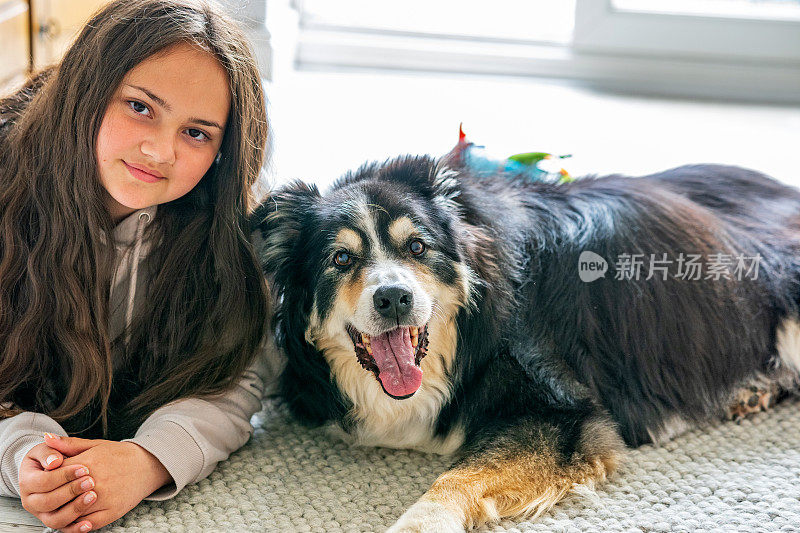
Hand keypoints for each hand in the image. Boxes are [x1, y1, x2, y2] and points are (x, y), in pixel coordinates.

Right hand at [18, 440, 96, 531]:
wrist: (53, 470)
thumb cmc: (52, 458)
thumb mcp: (48, 450)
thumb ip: (51, 450)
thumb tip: (54, 460)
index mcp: (27, 482)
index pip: (43, 481)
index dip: (63, 475)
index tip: (83, 468)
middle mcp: (31, 501)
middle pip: (47, 502)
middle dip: (70, 491)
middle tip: (90, 481)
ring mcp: (42, 513)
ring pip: (55, 519)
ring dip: (74, 509)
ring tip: (92, 496)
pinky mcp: (54, 520)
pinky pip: (64, 529)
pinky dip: (76, 528)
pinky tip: (89, 523)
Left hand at [45, 434, 171, 531]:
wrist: (147, 465)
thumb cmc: (120, 455)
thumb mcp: (95, 445)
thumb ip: (69, 445)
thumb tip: (46, 437)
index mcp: (89, 463)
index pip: (56, 474)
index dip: (47, 478)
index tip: (46, 479)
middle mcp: (96, 482)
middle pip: (62, 495)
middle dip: (53, 496)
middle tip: (49, 496)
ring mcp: (104, 499)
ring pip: (73, 512)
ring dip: (64, 511)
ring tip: (60, 507)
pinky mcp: (112, 511)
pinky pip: (88, 524)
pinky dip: (78, 524)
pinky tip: (75, 518)